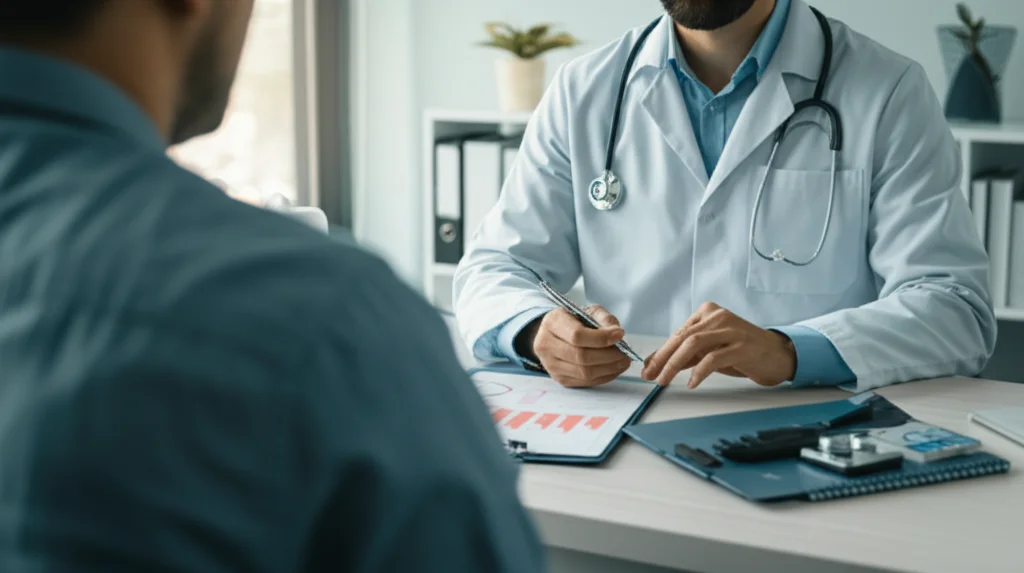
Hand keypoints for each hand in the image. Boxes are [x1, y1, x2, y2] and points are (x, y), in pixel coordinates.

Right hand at [521, 306, 631, 387]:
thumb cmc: (574, 321)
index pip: (577, 335)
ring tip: (623, 361)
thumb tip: (617, 334)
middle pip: (581, 356)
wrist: (555, 334)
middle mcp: (545, 344)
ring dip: (609, 368)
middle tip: (625, 353)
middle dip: (608, 356)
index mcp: (552, 322)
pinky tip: (614, 368)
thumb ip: (603, 319)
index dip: (601, 338)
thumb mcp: (588, 311)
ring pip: (584, 372)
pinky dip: (604, 376)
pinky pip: (585, 382)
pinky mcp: (559, 378)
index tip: (620, 335)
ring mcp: (550, 365)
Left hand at [641, 302, 796, 388]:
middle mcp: (718, 317)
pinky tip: (692, 383)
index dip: (660, 352)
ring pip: (694, 344)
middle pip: (683, 337)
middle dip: (663, 358)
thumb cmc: (742, 353)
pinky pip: (714, 358)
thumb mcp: (710, 352)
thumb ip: (686, 356)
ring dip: (675, 364)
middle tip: (651, 376)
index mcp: (708, 313)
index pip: (678, 333)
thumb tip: (656, 366)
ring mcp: (731, 329)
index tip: (648, 369)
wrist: (778, 355)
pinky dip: (700, 372)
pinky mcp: (742, 345)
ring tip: (665, 380)